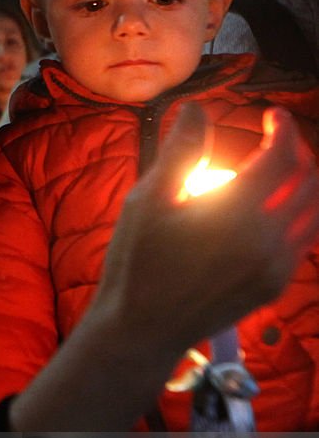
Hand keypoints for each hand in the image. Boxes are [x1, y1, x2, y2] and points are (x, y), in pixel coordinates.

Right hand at [94, 103, 318, 358]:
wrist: (142, 330)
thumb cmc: (137, 264)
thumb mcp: (148, 202)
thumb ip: (181, 152)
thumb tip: (197, 108)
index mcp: (236, 214)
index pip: (284, 156)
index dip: (282, 128)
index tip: (270, 115)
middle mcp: (267, 241)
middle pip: (308, 180)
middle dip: (298, 150)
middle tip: (276, 139)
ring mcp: (275, 267)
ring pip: (314, 211)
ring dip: (303, 183)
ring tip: (278, 171)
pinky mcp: (273, 286)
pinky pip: (304, 240)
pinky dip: (298, 215)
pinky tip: (270, 211)